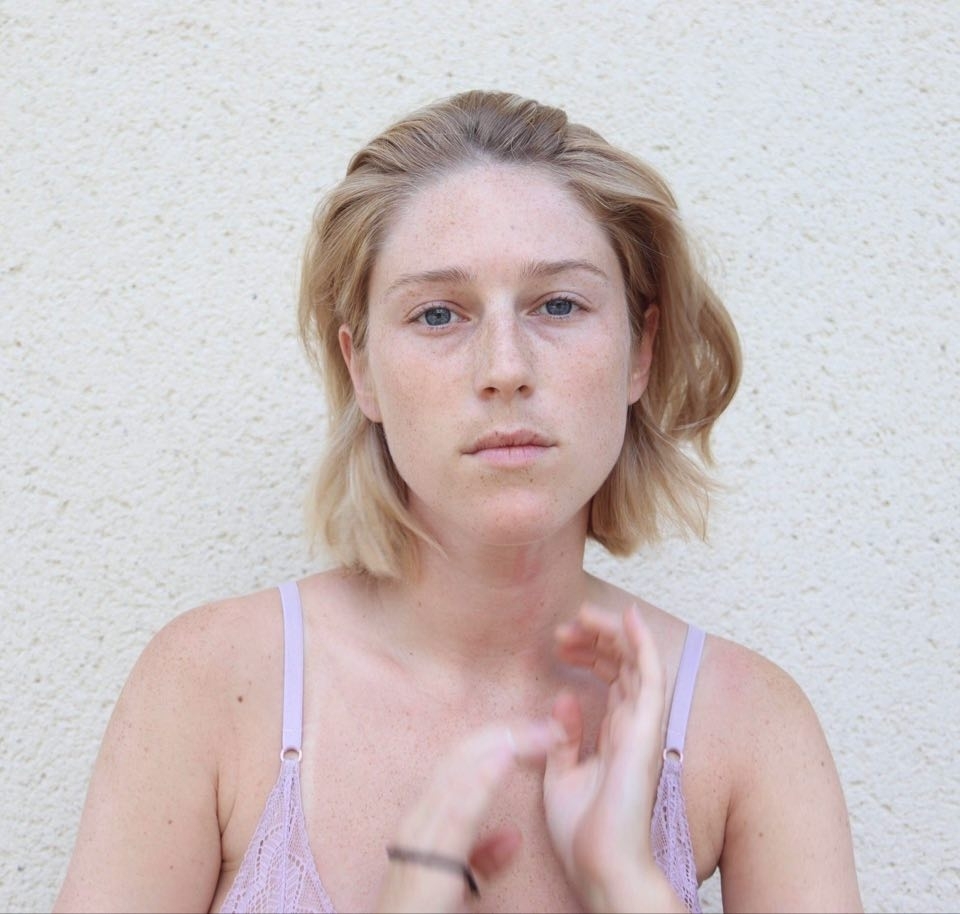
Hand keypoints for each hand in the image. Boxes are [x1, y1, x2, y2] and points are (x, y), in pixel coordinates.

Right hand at [375, 719, 562, 912]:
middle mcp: (417, 822)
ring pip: (457, 774)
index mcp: (426, 824)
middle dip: (503, 735)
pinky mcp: (425, 863)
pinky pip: (456, 813)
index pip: (461, 765)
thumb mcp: (459, 884)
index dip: (497, 741)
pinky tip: (505, 759)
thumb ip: (484, 858)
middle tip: (544, 723)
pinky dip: (481, 781)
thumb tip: (513, 836)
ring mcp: (418, 838)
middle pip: (460, 758)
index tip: (534, 730)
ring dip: (502, 748)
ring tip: (536, 732)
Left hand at [546, 604, 682, 911]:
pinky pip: (650, 676)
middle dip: (596, 639)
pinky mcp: (645, 728)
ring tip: (583, 616)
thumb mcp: (561, 774)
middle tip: (565, 627)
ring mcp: (642, 725)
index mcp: (616, 735)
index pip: (611, 679)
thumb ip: (565, 736)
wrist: (599, 863)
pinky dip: (641, 644)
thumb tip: (565, 698)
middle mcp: (633, 725)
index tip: (561, 640)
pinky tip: (628, 618)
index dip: (590, 653)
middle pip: (622, 666)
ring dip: (611, 633)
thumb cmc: (584, 830)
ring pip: (635, 662)